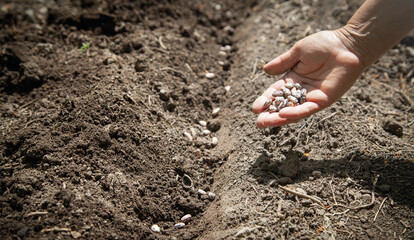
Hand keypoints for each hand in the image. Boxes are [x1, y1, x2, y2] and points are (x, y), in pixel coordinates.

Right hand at [252, 30, 366, 127]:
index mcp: (293, 79)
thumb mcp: (299, 52)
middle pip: (282, 106)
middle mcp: (301, 91)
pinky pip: (307, 109)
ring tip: (266, 123)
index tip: (255, 108)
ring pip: (293, 112)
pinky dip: (296, 113)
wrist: (347, 45)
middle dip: (270, 115)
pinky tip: (284, 115)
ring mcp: (312, 97)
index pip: (276, 93)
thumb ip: (283, 62)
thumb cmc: (324, 44)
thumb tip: (265, 70)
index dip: (265, 100)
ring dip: (280, 119)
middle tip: (259, 123)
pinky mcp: (324, 101)